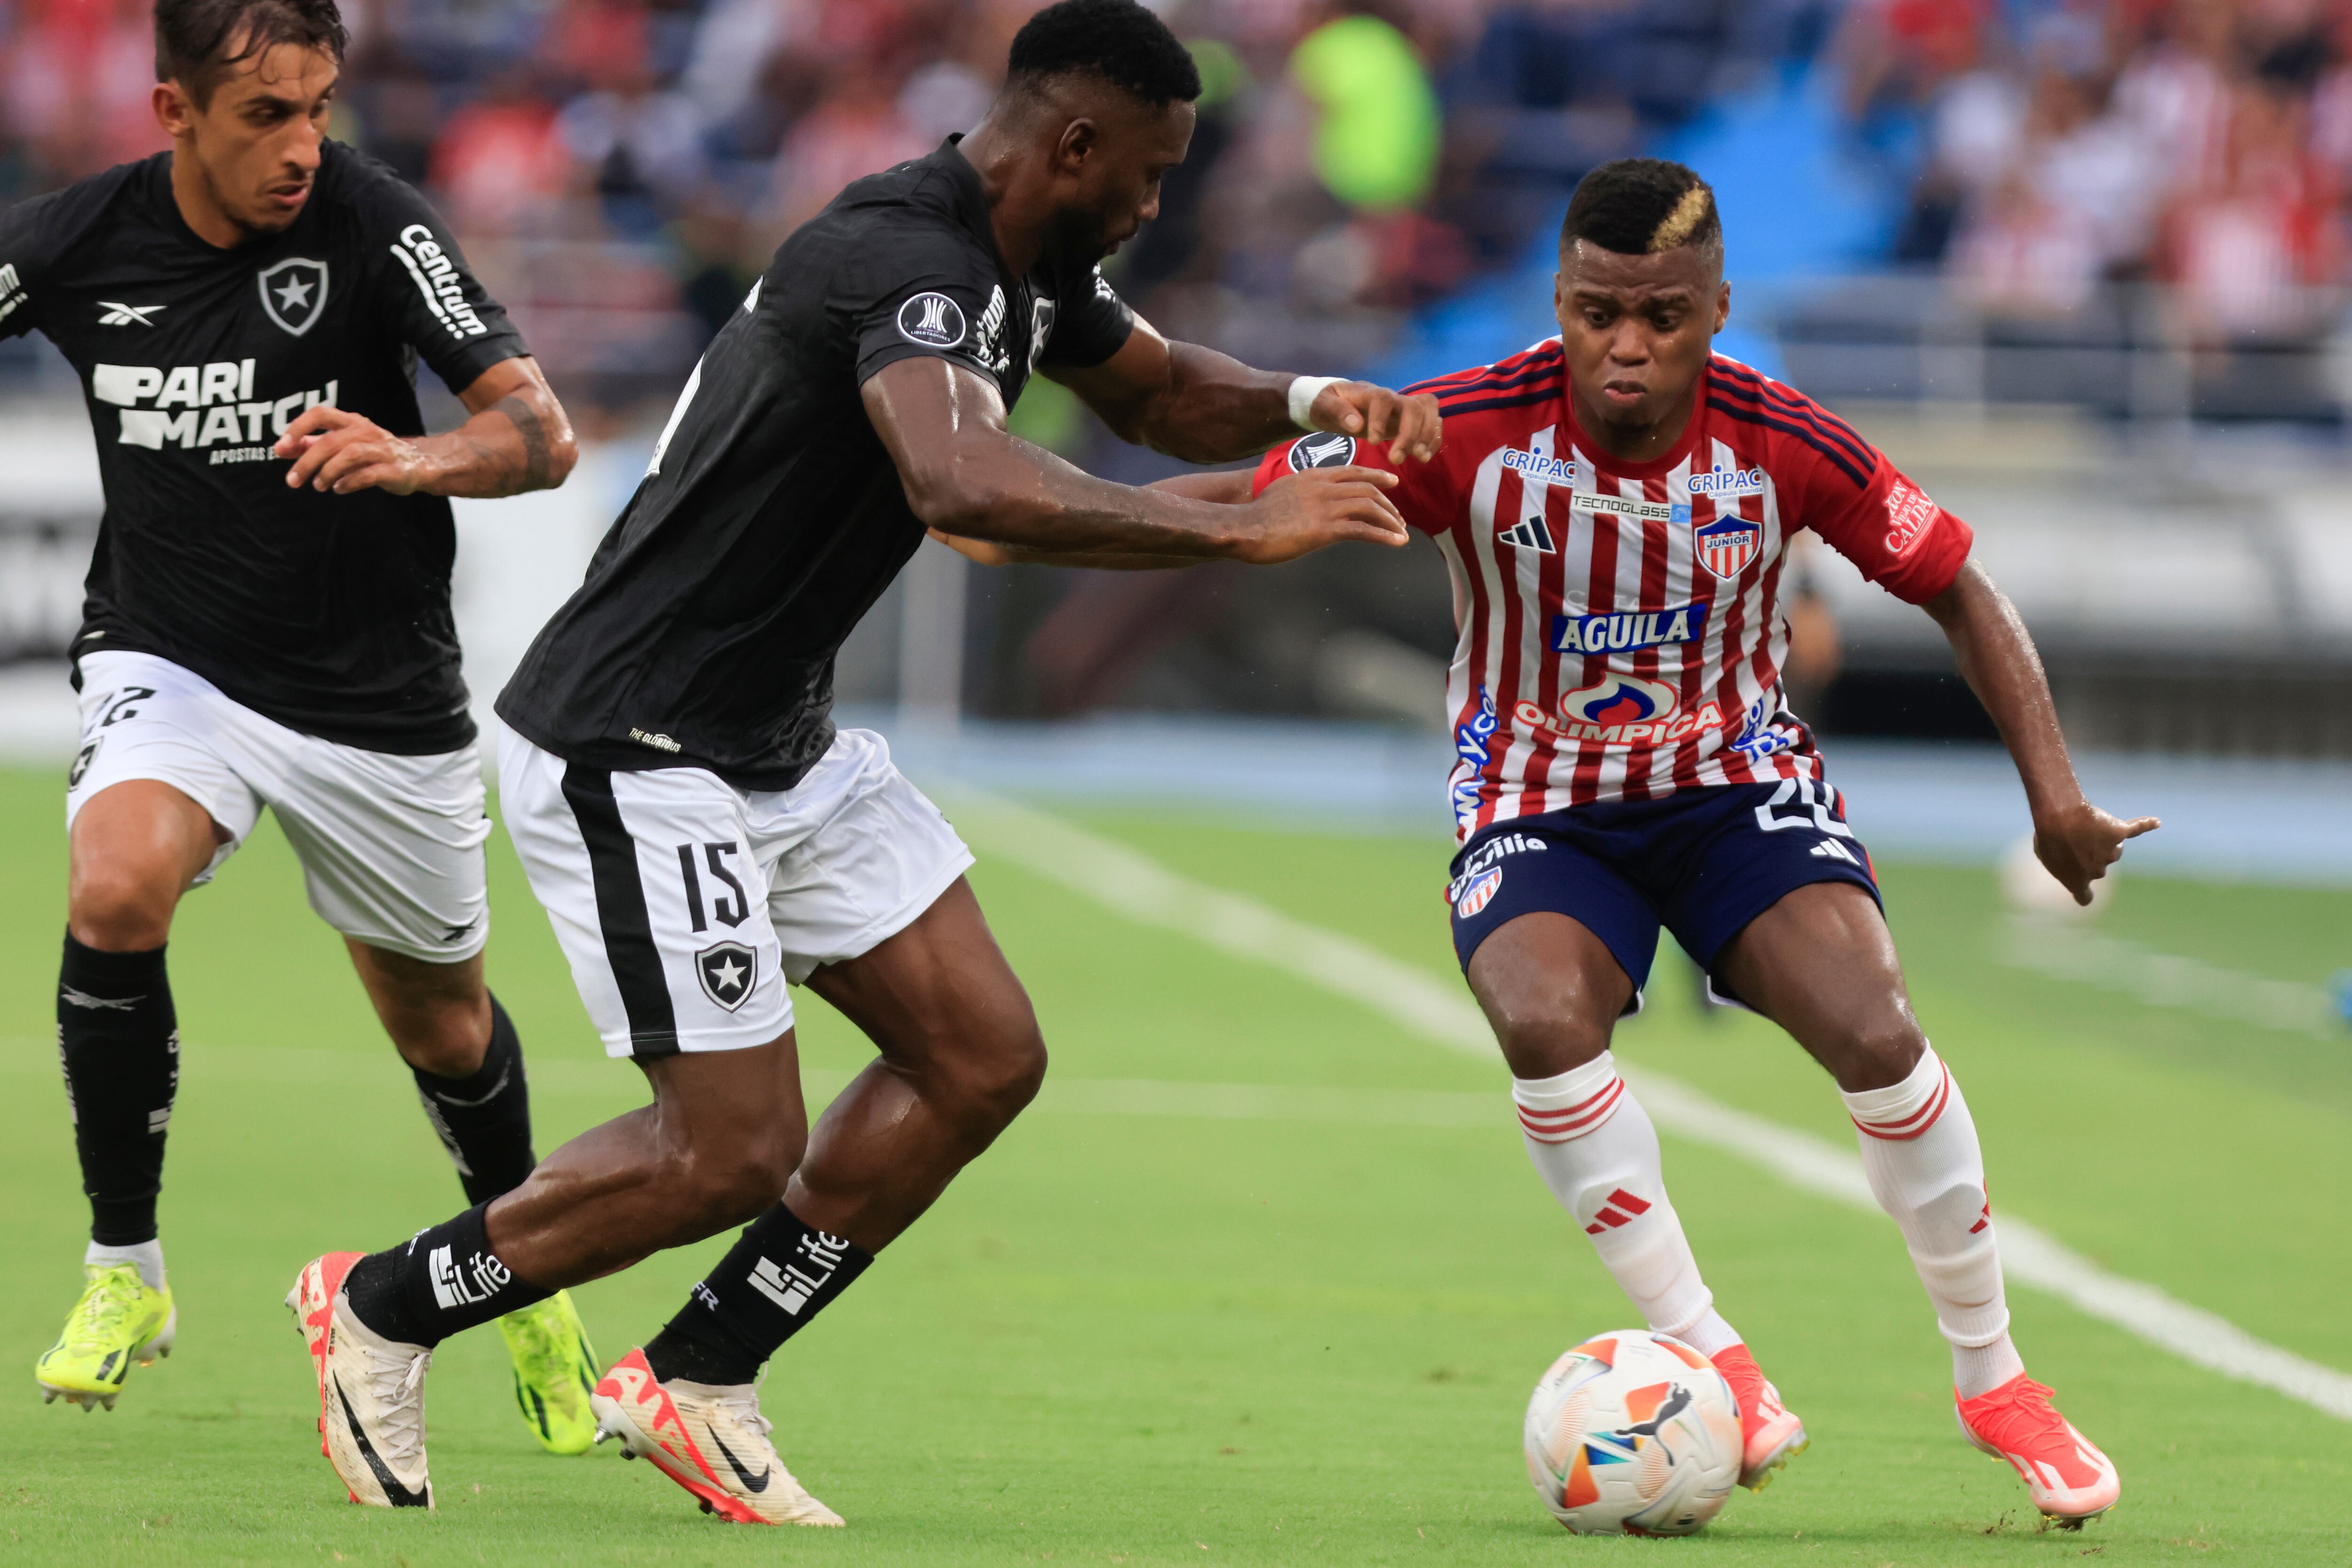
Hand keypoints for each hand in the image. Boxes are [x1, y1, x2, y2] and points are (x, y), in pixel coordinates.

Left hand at [274, 404, 438, 495]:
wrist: (419, 464)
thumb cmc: (374, 453)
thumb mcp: (342, 444)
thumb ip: (311, 445)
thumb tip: (280, 449)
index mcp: (351, 421)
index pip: (320, 414)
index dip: (298, 427)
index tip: (281, 446)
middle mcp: (366, 431)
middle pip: (330, 441)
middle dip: (307, 462)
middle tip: (293, 480)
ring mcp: (382, 449)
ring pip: (349, 455)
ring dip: (328, 472)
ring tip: (318, 486)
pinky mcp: (394, 469)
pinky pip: (368, 474)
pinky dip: (349, 482)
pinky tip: (339, 489)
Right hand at [1234, 466, 1409, 564]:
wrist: (1243, 528)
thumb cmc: (1256, 516)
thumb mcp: (1282, 492)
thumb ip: (1302, 492)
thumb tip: (1309, 500)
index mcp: (1313, 476)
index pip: (1353, 471)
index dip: (1376, 475)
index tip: (1391, 482)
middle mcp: (1323, 487)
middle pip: (1367, 488)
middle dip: (1387, 503)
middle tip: (1398, 517)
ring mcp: (1325, 507)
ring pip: (1370, 507)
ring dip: (1390, 520)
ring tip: (1401, 532)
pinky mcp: (1325, 529)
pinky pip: (1363, 530)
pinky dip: (1384, 536)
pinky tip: (1397, 542)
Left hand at [1308, 382, 1442, 464]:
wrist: (1339, 400)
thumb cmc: (1329, 403)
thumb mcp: (1324, 405)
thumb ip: (1338, 411)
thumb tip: (1356, 424)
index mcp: (1369, 392)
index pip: (1383, 399)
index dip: (1381, 420)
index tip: (1373, 442)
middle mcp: (1392, 397)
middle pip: (1412, 407)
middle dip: (1409, 434)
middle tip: (1396, 459)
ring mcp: (1403, 407)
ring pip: (1428, 411)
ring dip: (1428, 435)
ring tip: (1420, 458)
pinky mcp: (1410, 419)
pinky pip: (1431, 422)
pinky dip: (1433, 438)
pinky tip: (1424, 455)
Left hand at [2032, 799, 2159, 904]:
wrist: (2060, 820)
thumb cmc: (2047, 837)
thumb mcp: (2043, 852)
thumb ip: (2056, 857)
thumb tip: (2066, 849)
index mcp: (2077, 882)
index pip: (2084, 896)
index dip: (2085, 894)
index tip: (2087, 894)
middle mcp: (2098, 872)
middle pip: (2097, 863)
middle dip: (2087, 852)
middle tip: (2069, 836)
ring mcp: (2111, 853)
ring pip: (2110, 846)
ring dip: (2099, 837)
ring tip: (2082, 825)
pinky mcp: (2119, 833)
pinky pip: (2135, 829)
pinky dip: (2145, 824)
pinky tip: (2155, 822)